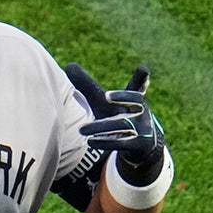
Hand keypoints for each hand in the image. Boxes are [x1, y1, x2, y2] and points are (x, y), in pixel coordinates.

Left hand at [66, 63, 166, 183]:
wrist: (141, 145)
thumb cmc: (117, 117)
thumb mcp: (105, 102)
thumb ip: (89, 86)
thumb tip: (69, 65)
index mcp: (135, 100)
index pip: (137, 89)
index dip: (140, 79)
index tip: (144, 70)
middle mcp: (142, 113)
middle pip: (131, 104)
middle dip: (120, 99)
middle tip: (105, 95)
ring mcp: (144, 130)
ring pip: (123, 126)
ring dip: (101, 128)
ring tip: (81, 130)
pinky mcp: (140, 146)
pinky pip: (123, 143)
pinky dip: (106, 142)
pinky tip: (90, 141)